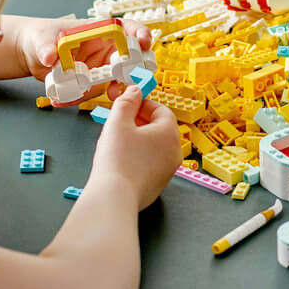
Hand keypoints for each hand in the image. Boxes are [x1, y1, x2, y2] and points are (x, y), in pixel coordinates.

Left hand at [13, 16, 153, 102]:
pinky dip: (87, 98)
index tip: (143, 43)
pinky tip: (68, 99)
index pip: (126, 29)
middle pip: (131, 57)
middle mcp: (105, 49)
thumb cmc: (40, 37)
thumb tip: (49, 56)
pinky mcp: (93, 82)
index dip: (139, 34)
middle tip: (133, 77)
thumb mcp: (42, 38)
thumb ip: (46, 46)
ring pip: (118, 79)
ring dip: (118, 88)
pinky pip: (97, 92)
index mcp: (99, 31)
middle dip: (136, 68)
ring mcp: (100, 67)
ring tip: (111, 95)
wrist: (31, 55)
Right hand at [88, 85, 179, 209]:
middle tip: (119, 120)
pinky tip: (119, 160)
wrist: (114, 197)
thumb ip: (126, 102)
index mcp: (169, 133)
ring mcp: (168, 170)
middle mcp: (174, 152)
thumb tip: (134, 91)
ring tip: (116, 140)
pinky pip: (149, 164)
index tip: (128, 103)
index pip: (161, 110)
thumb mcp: (118, 122)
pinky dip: (137, 157)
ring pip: (153, 147)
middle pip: (159, 129)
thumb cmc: (118, 160)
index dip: (143, 104)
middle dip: (138, 122)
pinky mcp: (157, 184)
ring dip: (137, 139)